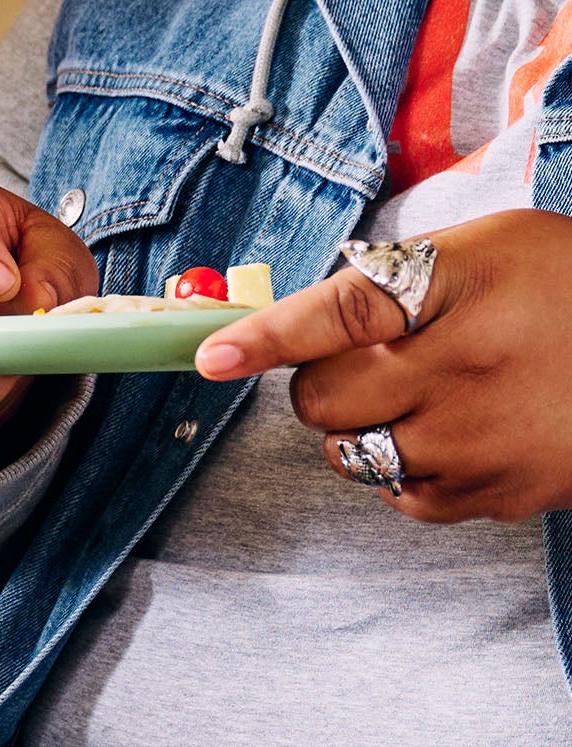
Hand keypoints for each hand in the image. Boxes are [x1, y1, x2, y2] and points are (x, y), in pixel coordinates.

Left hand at [192, 211, 571, 519]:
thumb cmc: (569, 289)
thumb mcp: (490, 249)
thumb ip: (390, 278)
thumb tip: (286, 321)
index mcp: (463, 291)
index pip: (343, 314)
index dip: (269, 336)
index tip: (210, 356)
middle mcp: (468, 372)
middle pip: (324, 398)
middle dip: (325, 380)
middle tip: (375, 360)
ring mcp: (481, 444)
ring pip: (352, 452)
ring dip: (360, 428)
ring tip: (422, 396)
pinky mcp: (497, 497)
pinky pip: (400, 495)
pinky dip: (403, 469)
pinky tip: (451, 434)